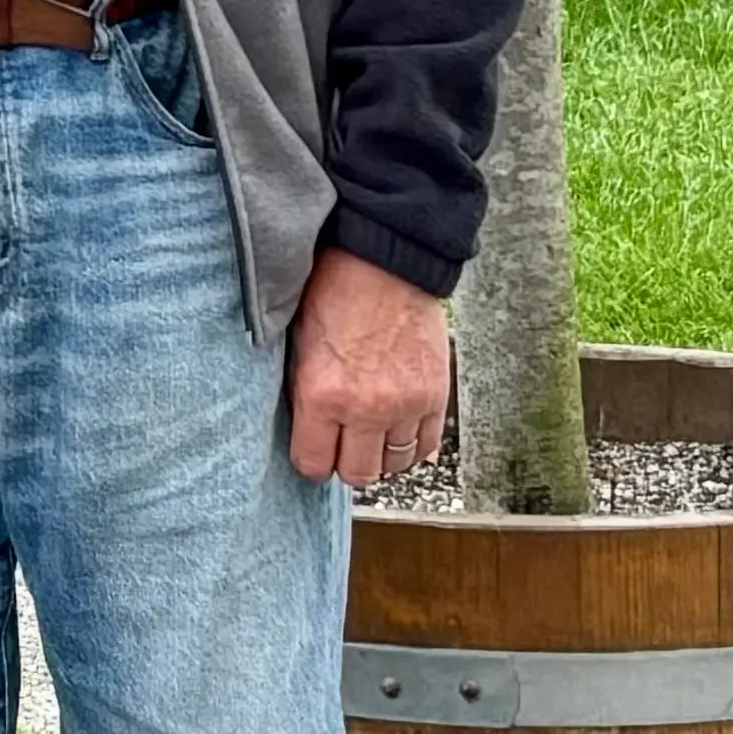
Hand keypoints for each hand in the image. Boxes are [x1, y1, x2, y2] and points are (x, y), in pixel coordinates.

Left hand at [286, 248, 453, 490]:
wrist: (386, 260)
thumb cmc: (334, 292)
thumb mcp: (298, 344)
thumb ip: (302, 393)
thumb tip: (306, 431)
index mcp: (322, 395)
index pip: (313, 464)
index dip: (310, 459)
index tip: (312, 448)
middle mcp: (366, 408)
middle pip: (357, 473)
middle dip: (345, 462)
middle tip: (341, 444)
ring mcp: (405, 405)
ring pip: (393, 465)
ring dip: (379, 455)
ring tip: (370, 434)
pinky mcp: (435, 395)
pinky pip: (425, 446)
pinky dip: (410, 445)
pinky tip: (397, 429)